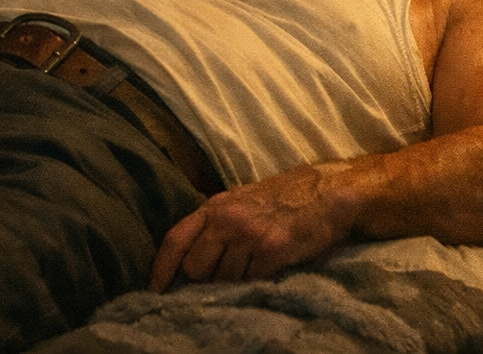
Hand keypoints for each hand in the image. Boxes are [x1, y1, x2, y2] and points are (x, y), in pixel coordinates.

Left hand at [148, 162, 354, 291]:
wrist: (327, 193)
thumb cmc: (283, 200)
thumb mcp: (240, 202)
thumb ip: (215, 225)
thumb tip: (190, 261)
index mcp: (215, 206)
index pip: (175, 239)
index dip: (161, 269)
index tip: (155, 290)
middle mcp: (227, 218)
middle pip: (196, 268)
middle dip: (205, 280)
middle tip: (224, 278)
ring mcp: (249, 233)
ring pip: (225, 280)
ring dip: (236, 283)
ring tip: (254, 270)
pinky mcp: (271, 249)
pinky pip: (253, 282)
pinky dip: (259, 282)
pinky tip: (270, 271)